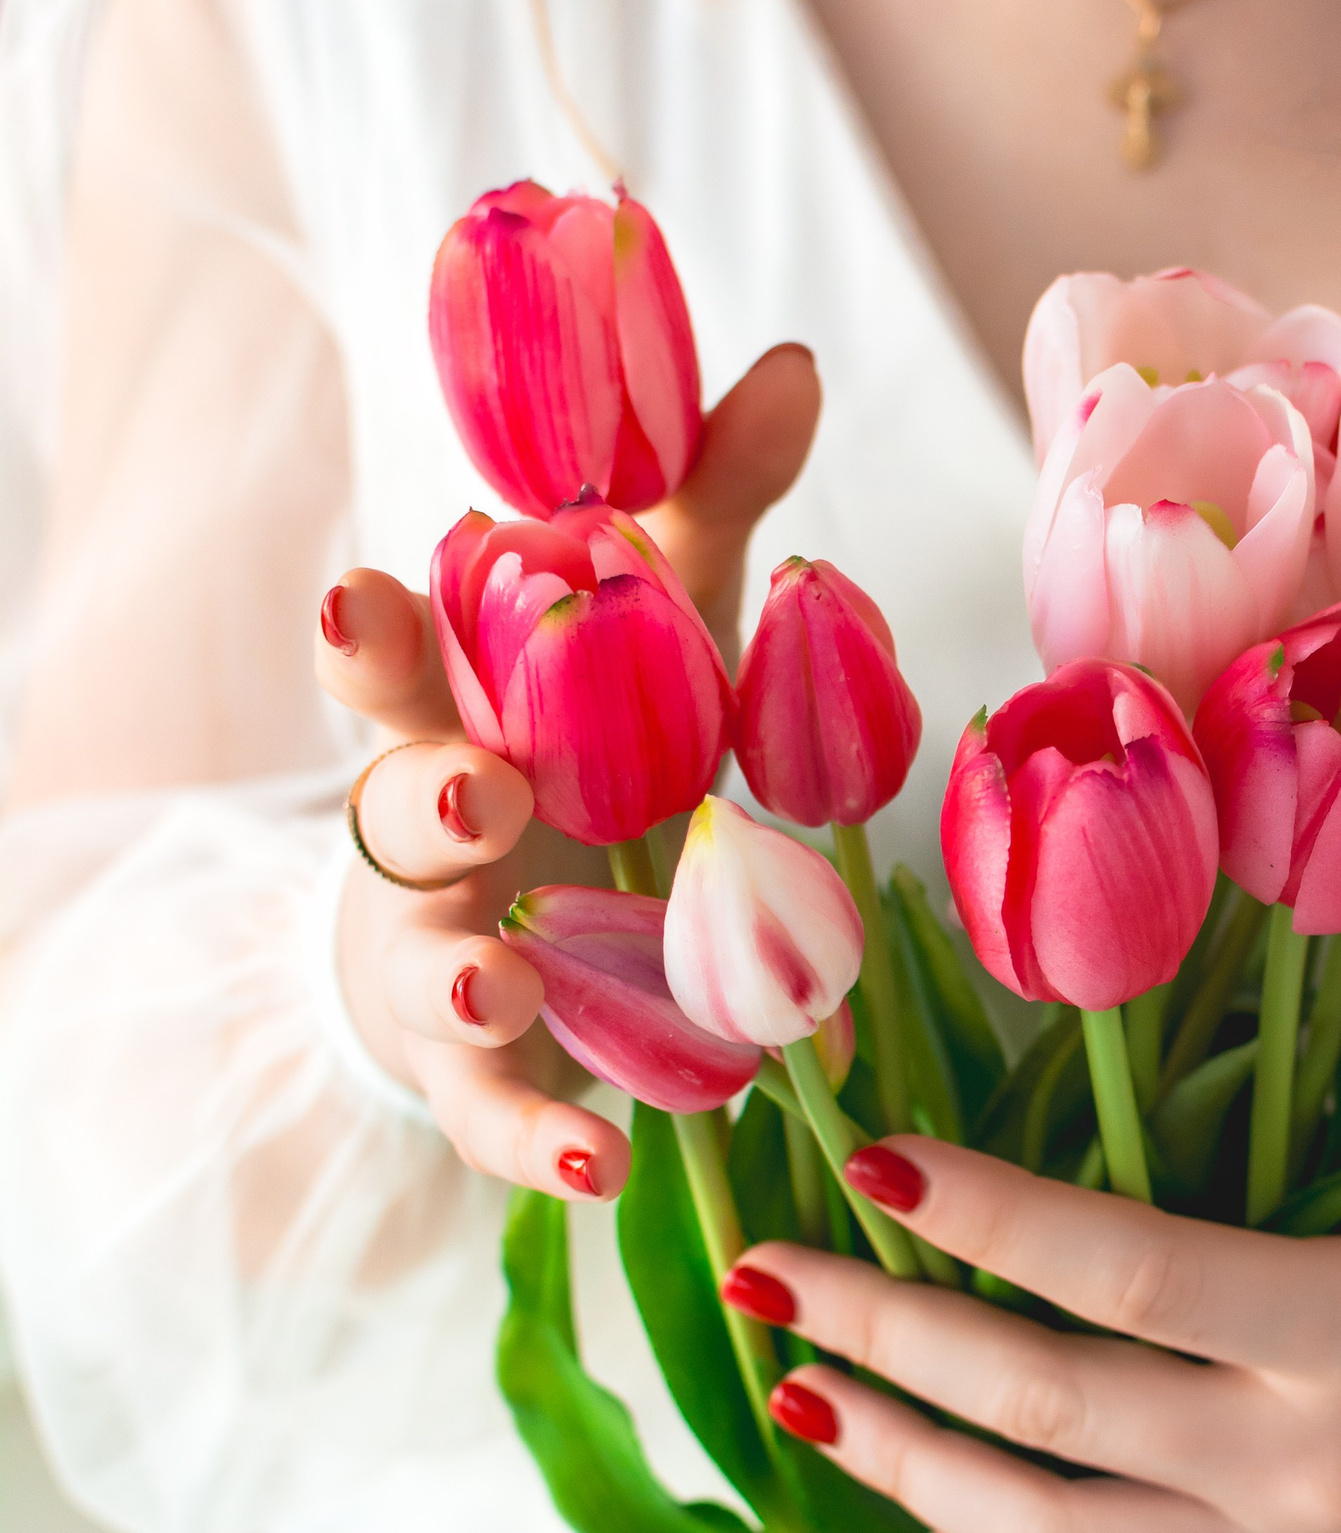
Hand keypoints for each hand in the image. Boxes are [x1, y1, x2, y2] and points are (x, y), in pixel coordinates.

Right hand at [317, 345, 819, 1195]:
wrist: (510, 931)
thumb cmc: (582, 752)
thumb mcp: (645, 632)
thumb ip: (704, 508)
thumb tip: (789, 365)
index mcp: (457, 714)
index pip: (392, 668)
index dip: (371, 640)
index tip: (360, 599)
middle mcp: (433, 842)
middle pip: (394, 816)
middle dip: (425, 800)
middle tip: (478, 791)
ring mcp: (446, 964)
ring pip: (432, 971)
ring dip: (465, 978)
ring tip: (501, 986)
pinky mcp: (482, 1078)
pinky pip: (501, 1120)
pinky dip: (546, 1141)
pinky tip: (607, 1167)